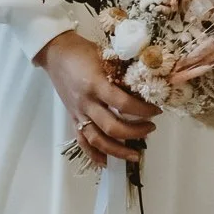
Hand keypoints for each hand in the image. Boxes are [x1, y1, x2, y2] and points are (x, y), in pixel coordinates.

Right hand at [33, 31, 158, 169]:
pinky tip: (107, 162)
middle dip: (135, 132)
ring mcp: (78, 113)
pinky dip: (94, 154)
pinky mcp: (73, 118)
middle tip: (150, 129)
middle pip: (112, 127)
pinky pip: (82, 141)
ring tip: (135, 154)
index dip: (143, 110)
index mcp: (96, 84)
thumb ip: (122, 73)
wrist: (56, 52)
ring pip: (98, 140)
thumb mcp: (106, 56)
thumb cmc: (83, 51)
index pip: (123, 104)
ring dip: (118, 151)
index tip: (157, 110)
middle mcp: (87, 102)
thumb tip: (145, 87)